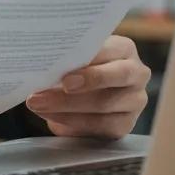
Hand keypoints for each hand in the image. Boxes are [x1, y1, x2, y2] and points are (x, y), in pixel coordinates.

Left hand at [25, 35, 150, 138]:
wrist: (82, 91)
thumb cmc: (76, 65)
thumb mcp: (75, 55)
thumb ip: (67, 56)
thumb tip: (42, 59)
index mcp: (123, 48)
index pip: (113, 51)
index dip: (91, 63)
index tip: (65, 73)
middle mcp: (136, 73)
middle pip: (116, 78)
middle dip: (83, 84)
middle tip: (52, 89)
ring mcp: (135, 100)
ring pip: (104, 105)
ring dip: (67, 106)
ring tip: (39, 103)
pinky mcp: (126, 124)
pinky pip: (100, 126)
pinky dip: (72, 121)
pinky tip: (51, 116)